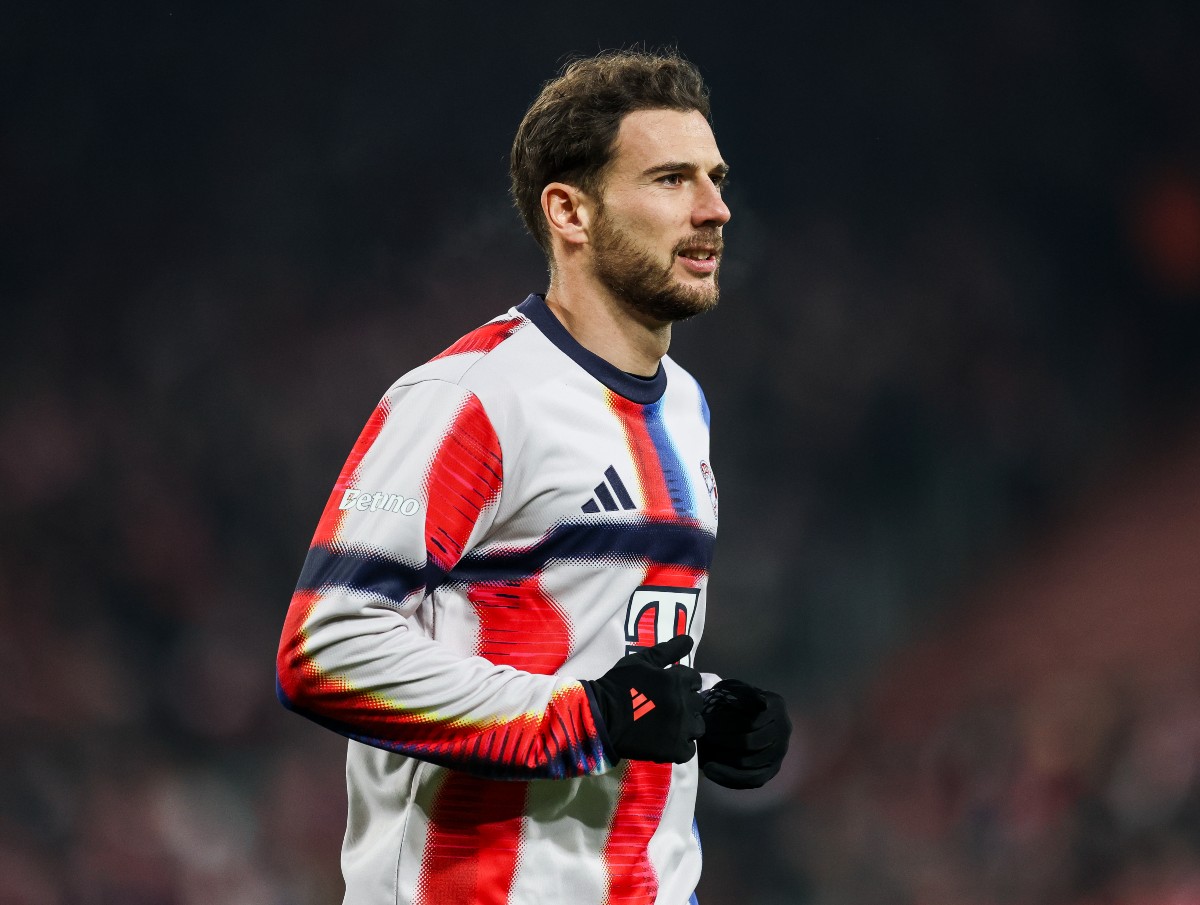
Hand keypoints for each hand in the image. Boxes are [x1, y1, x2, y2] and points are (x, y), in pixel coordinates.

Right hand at [586, 635, 705, 763]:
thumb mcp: (641, 661)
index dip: (683, 684)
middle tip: (665, 707)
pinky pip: (689, 750)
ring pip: (697, 727)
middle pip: (697, 703)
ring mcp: (682, 729)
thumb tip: (689, 640)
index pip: (695, 680)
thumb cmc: (619, 685)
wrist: (600, 717)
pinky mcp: (675, 750)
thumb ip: (667, 650)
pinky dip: (680, 747)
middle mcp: (685, 704)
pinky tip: (666, 742)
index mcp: (678, 680)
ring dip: (687, 726)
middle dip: (685, 703)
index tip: (669, 689)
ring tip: (669, 726)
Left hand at [698, 679, 789, 788]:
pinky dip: (728, 776)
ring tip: (704, 753)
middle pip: (749, 742)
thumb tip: (758, 704)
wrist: (741, 715)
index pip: (748, 720)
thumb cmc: (735, 700)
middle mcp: (783, 728)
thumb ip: (742, 694)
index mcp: (775, 705)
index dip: (724, 723)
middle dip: (721, 741)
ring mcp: (779, 751)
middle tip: (703, 738)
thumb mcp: (735, 689)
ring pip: (748, 762)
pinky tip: (709, 769)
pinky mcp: (772, 769)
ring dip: (722, 758)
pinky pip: (751, 779)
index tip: (705, 724)